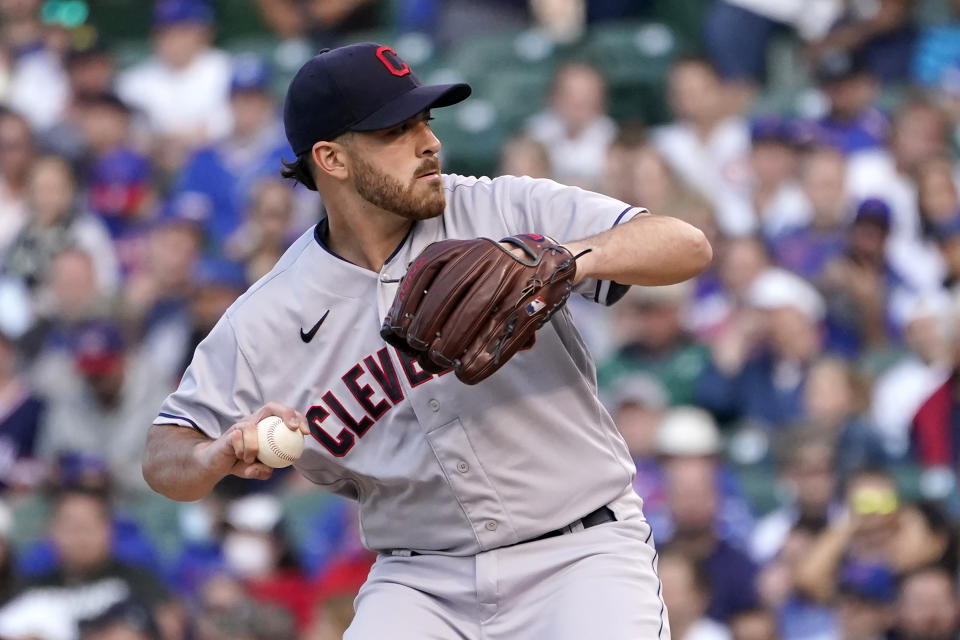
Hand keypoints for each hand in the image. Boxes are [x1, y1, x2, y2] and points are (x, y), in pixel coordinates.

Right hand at [193, 402, 308, 481]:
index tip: (306, 433)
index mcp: (265, 426)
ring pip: (251, 427)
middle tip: (294, 428)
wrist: (214, 465)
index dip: (297, 418)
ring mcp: (240, 425)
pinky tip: (241, 459)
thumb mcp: (257, 470)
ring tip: (251, 459)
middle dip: (286, 413)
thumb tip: (271, 470)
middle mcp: (253, 421)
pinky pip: (237, 439)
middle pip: (271, 406)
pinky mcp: (228, 433)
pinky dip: (242, 451)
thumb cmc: (240, 463)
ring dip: (254, 447)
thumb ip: (264, 470)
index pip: (284, 414)